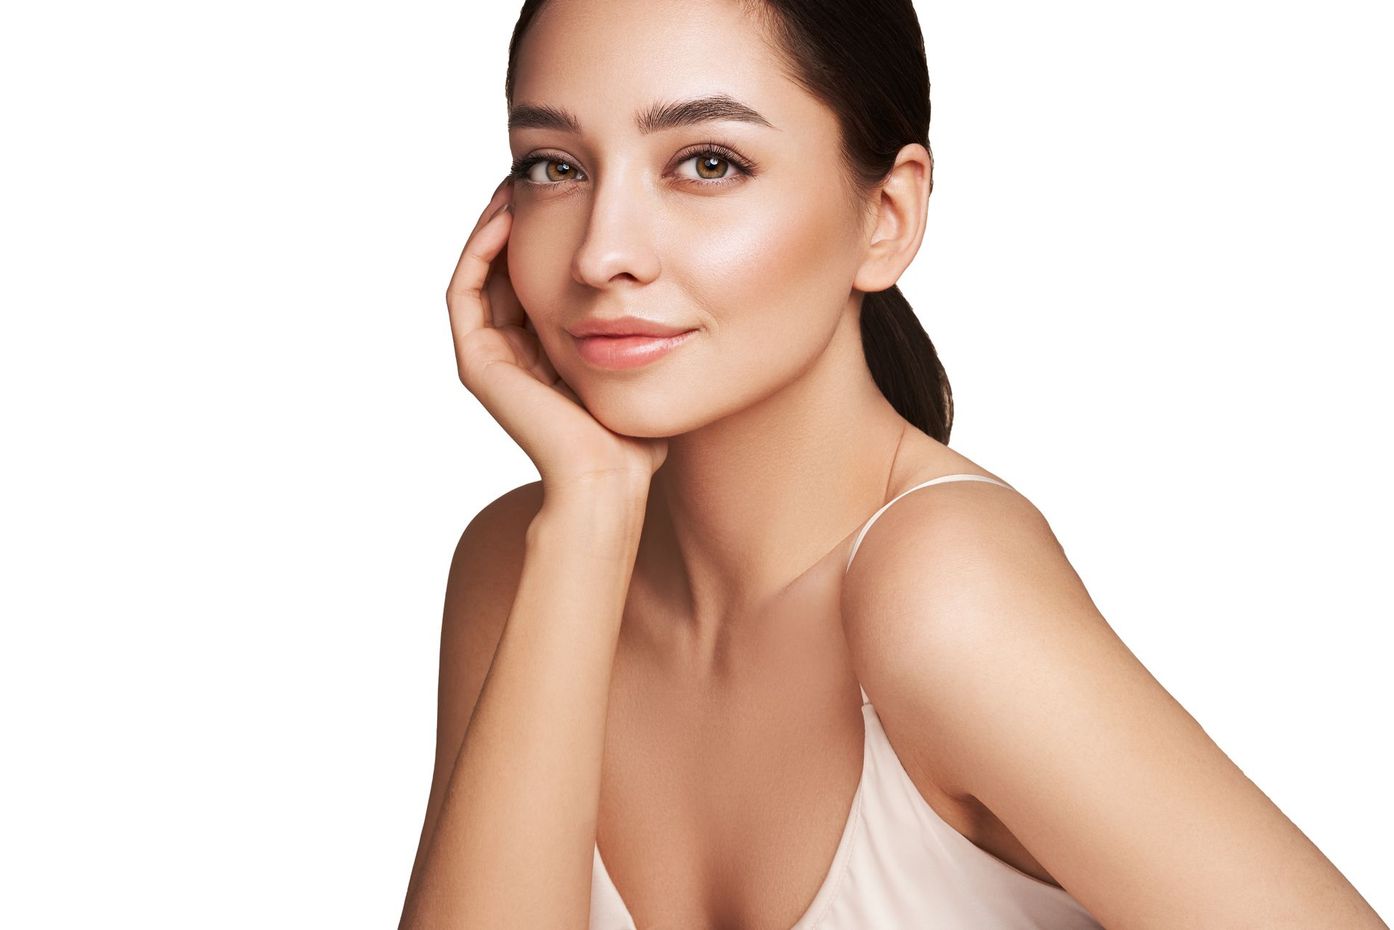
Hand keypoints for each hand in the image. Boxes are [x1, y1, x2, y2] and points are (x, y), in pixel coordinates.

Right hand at [446, 177, 669, 492]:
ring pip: (480, 272)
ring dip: (494, 224)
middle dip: (519, 218)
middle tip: (536, 172)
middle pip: (505, 268)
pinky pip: (465, 290)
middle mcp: (512, 354)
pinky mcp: (478, 363)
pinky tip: (508, 213)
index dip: (548, 231)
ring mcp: (491, 359)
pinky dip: (480, 249)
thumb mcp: (645, 365)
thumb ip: (644, 330)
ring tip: (517, 181)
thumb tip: (671, 288)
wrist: (613, 479)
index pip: (537, 277)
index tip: (571, 190)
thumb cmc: (638, 436)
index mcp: (544, 355)